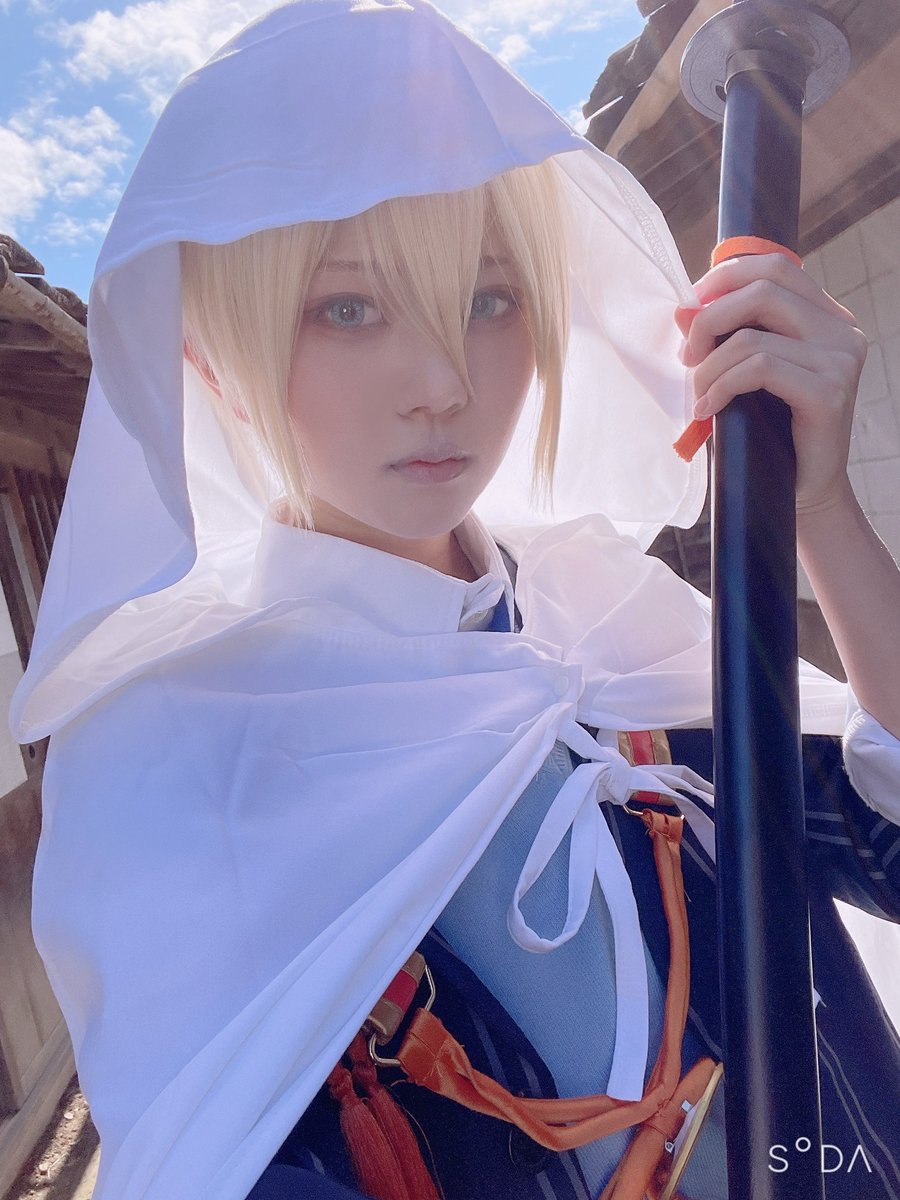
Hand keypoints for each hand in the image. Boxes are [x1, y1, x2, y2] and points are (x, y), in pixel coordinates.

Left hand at [674, 253, 867, 513]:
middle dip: (709, 319)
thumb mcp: (749, 373)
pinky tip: (708, 409)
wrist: (806, 491)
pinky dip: (723, 386)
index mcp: (826, 317)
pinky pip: (760, 370)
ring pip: (753, 337)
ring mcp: (840, 361)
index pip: (775, 268)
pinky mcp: (829, 393)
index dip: (725, 278)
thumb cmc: (773, 433)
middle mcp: (841, 331)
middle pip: (762, 290)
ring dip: (710, 366)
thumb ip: (730, 336)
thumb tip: (683, 308)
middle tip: (687, 356)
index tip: (691, 307)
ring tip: (699, 394)